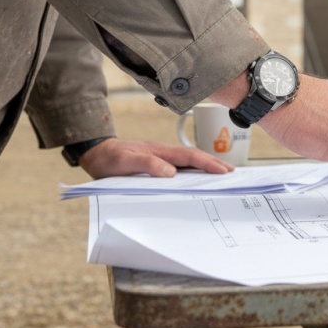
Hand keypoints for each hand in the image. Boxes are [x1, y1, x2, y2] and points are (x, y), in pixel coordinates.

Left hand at [78, 138, 233, 178]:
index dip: (208, 163)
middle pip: (195, 156)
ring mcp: (162, 157)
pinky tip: (198, 175)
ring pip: (189, 161)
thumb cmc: (109, 159)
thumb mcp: (124, 162)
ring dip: (206, 165)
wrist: (96, 153)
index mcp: (160, 151)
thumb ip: (147, 164)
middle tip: (232, 172)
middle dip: (214, 163)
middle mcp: (164, 153)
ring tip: (222, 173)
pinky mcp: (158, 163)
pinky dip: (194, 169)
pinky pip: (181, 165)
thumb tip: (171, 172)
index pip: (190, 157)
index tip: (223, 171)